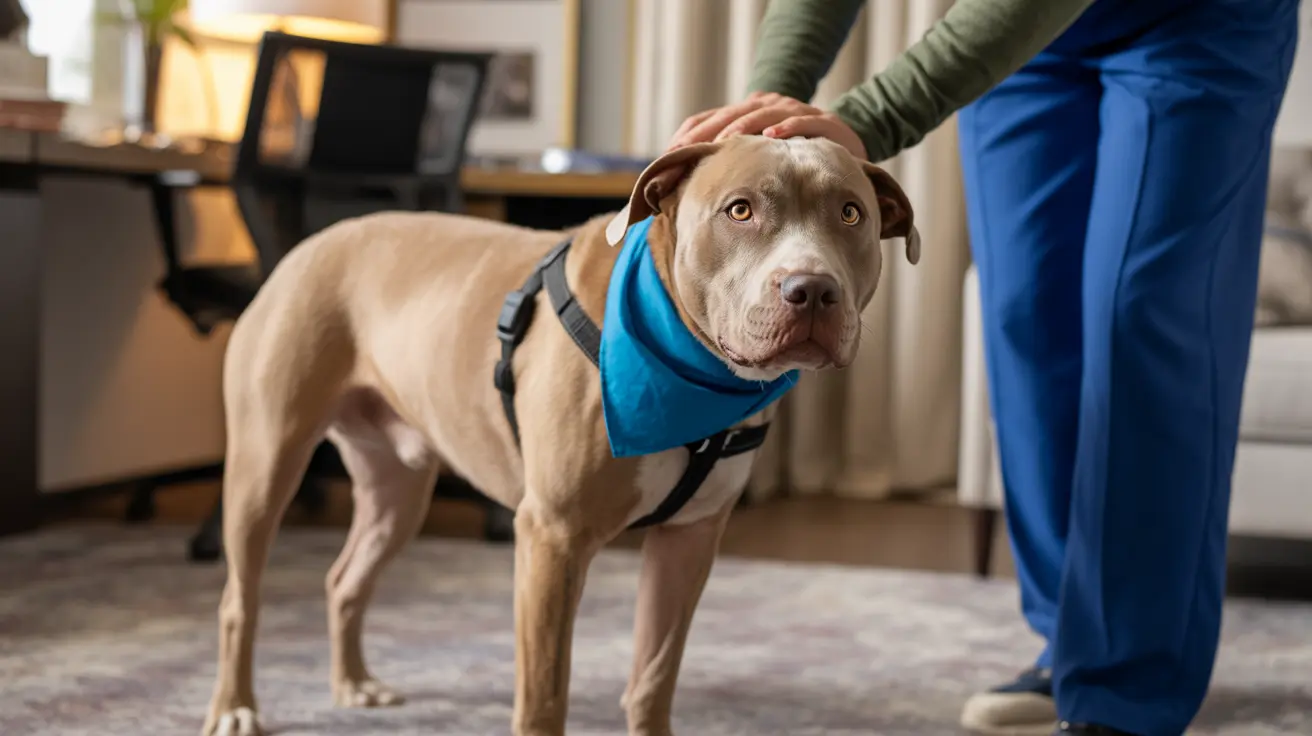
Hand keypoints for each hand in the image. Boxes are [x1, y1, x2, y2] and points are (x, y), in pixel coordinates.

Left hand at [667, 91, 867, 159]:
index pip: (709, 120)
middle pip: (730, 115)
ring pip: (762, 115)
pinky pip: (803, 121)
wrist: (848, 142)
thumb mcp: (758, 161)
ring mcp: (794, 111)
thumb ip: (729, 167)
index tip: (667, 157)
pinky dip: (788, 127)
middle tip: (685, 151)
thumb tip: (687, 190)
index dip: (688, 136)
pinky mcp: (823, 120)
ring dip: (742, 127)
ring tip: (723, 142)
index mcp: (745, 114)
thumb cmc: (795, 158)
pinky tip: (772, 137)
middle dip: (707, 134)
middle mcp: (766, 107)